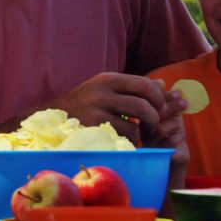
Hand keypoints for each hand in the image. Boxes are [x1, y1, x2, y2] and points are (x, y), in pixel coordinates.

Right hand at [50, 72, 183, 143]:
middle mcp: (101, 94)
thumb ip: (135, 86)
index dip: (159, 97)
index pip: (144, 84)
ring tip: (138, 132)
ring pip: (134, 126)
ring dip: (142, 133)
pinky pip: (122, 139)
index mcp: (107, 79)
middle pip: (142, 106)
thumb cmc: (88, 101)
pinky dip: (129, 141)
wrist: (55, 115)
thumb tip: (165, 84)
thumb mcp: (107, 87)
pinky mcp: (93, 131)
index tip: (161, 107)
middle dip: (155, 118)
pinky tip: (124, 138)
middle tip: (153, 123)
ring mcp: (95, 113)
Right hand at [143, 101, 189, 167]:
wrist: (176, 152)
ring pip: (159, 129)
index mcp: (138, 117)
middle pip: (149, 114)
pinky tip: (177, 138)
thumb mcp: (169, 111)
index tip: (177, 95)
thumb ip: (165, 99)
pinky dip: (178, 137)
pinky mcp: (156, 154)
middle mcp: (138, 130)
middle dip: (171, 107)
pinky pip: (170, 141)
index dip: (161, 96)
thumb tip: (161, 83)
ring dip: (174, 125)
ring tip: (177, 128)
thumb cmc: (172, 130)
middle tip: (184, 103)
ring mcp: (146, 142)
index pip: (143, 102)